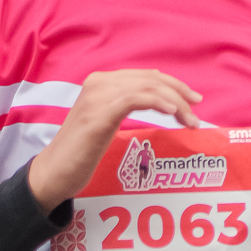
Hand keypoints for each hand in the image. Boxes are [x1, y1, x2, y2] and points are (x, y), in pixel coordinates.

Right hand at [28, 68, 202, 213]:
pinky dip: (158, 102)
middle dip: (179, 92)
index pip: (144, 76)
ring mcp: (98, 97)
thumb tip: (153, 104)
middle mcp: (99, 83)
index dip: (172, 85)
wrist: (53, 173)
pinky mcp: (99, 114)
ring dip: (175, 102)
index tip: (192, 101)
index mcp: (101, 83)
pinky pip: (136, 99)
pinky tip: (172, 112)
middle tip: (197, 112)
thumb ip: (122, 109)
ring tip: (190, 120)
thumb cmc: (79, 154)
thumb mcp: (104, 125)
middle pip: (150, 79)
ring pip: (147, 87)